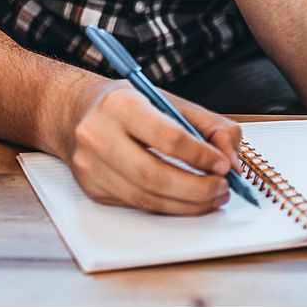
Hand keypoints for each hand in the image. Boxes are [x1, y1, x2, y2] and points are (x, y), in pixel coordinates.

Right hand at [64, 79, 242, 214]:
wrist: (74, 112)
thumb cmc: (128, 105)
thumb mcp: (168, 100)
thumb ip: (209, 126)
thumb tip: (232, 162)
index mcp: (120, 104)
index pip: (167, 138)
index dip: (201, 156)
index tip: (224, 166)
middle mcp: (98, 135)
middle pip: (154, 175)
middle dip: (196, 188)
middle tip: (222, 189)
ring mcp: (91, 165)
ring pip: (146, 198)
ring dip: (187, 204)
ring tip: (212, 198)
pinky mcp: (92, 188)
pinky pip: (137, 205)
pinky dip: (168, 207)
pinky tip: (186, 201)